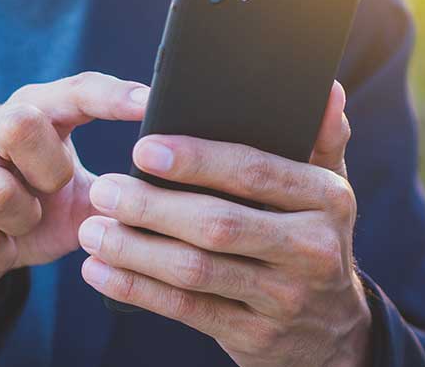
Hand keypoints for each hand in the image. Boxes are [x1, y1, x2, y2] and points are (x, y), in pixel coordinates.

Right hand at [0, 72, 148, 334]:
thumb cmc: (34, 213)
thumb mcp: (78, 201)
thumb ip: (115, 188)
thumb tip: (168, 183)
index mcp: (31, 111)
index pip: (72, 91)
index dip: (110, 96)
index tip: (150, 101)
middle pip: (20, 125)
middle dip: (47, 170)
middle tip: (49, 191)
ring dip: (22, 224)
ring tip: (20, 225)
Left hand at [78, 81, 372, 366]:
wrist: (333, 331)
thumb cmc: (310, 236)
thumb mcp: (326, 189)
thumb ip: (320, 138)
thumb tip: (325, 88)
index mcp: (327, 199)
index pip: (255, 172)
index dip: (197, 160)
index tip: (143, 149)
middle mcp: (312, 248)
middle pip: (219, 224)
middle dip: (152, 206)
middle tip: (103, 190)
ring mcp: (284, 298)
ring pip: (197, 270)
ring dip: (136, 250)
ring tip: (92, 230)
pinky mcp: (255, 335)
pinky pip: (187, 311)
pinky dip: (138, 290)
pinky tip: (101, 271)